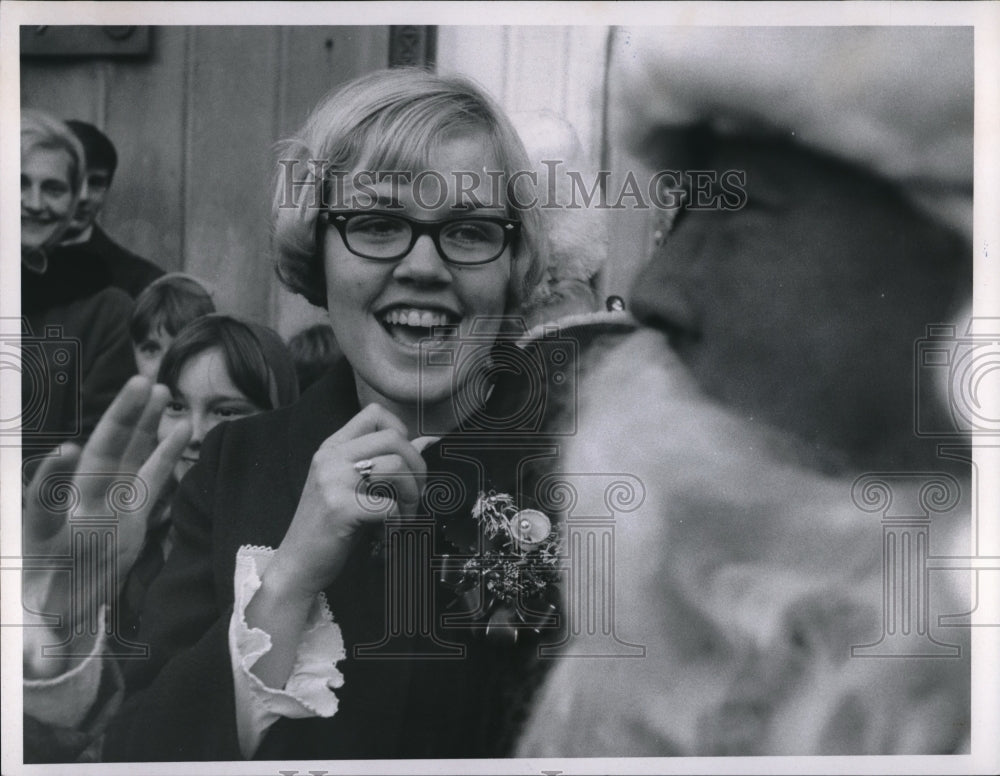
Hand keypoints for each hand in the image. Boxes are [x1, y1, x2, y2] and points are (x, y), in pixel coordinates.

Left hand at [22, 376, 191, 673]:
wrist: (64, 604)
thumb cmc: (46, 613)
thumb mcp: (42, 630)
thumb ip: (43, 642)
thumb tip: (40, 662)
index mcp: (47, 537)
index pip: (45, 502)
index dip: (53, 478)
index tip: (66, 452)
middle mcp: (78, 511)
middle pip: (98, 460)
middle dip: (117, 423)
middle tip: (137, 384)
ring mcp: (106, 505)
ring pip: (125, 456)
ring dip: (141, 422)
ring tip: (157, 386)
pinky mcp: (130, 511)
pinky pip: (150, 476)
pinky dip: (164, 452)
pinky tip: (180, 425)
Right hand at [267, 403, 427, 599]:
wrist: (298, 564)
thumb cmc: (331, 526)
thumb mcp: (355, 486)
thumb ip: (386, 461)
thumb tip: (429, 440)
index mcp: (333, 447)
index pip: (375, 414)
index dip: (401, 433)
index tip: (404, 462)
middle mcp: (330, 457)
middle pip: (394, 438)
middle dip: (417, 467)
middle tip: (414, 495)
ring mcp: (332, 481)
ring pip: (396, 467)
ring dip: (412, 496)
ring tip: (403, 517)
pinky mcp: (339, 509)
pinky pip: (389, 506)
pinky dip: (399, 522)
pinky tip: (390, 534)